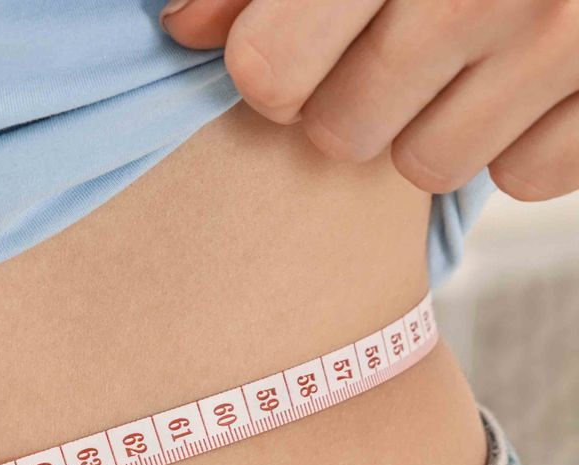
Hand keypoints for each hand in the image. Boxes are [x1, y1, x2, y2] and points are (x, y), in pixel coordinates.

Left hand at [163, 0, 578, 200]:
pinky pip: (524, 176)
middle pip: (340, 132)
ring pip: (428, 164)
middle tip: (390, 49)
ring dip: (430, 126)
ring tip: (459, 61)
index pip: (268, 70)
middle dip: (350, 100)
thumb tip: (185, 27)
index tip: (293, 48)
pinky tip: (523, 82)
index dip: (270, 69)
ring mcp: (560, 42)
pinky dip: (519, 140)